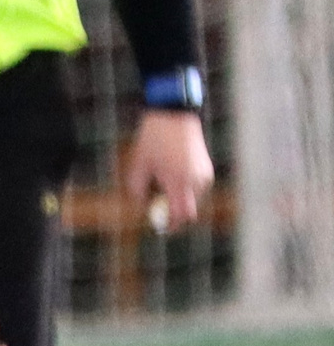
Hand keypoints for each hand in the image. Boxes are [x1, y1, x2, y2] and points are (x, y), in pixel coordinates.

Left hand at [124, 110, 213, 231]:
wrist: (173, 116)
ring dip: (178, 199)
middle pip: (188, 210)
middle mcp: (196, 181)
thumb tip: (143, 207)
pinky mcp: (207, 169)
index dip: (172, 225)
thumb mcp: (138, 167)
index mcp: (178, 182)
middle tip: (156, 206)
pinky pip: (196, 188)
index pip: (181, 215)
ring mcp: (204, 175)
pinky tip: (172, 174)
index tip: (162, 229)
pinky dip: (185, 189)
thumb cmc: (152, 142)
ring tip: (161, 181)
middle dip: (173, 212)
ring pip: (192, 199)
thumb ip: (138, 191)